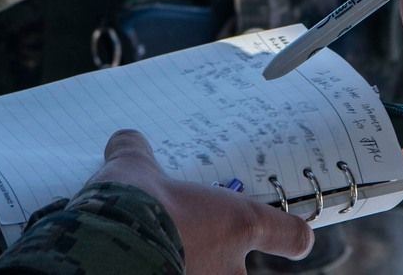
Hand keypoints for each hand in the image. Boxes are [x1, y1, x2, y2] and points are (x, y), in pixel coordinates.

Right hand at [90, 130, 312, 274]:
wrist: (106, 249)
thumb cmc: (133, 203)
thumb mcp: (133, 166)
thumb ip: (136, 153)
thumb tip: (126, 140)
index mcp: (237, 224)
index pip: (289, 235)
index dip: (291, 235)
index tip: (295, 239)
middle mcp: (229, 268)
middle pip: (238, 271)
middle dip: (213, 259)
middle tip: (184, 241)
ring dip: (187, 266)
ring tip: (157, 254)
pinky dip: (160, 271)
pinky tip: (135, 262)